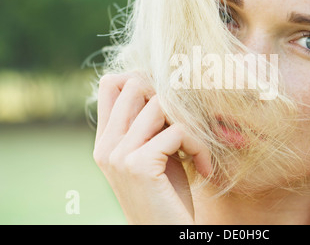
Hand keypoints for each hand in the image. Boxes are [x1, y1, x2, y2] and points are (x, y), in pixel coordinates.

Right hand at [93, 73, 211, 223]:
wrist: (165, 236)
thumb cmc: (167, 197)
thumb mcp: (156, 155)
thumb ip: (151, 126)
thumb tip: (166, 87)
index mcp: (106, 141)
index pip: (111, 83)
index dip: (143, 80)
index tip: (170, 105)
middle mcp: (106, 145)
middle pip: (136, 83)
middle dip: (169, 98)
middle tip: (185, 125)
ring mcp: (118, 154)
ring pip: (161, 104)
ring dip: (191, 124)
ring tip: (198, 150)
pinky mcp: (139, 165)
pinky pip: (179, 131)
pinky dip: (199, 147)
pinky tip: (203, 168)